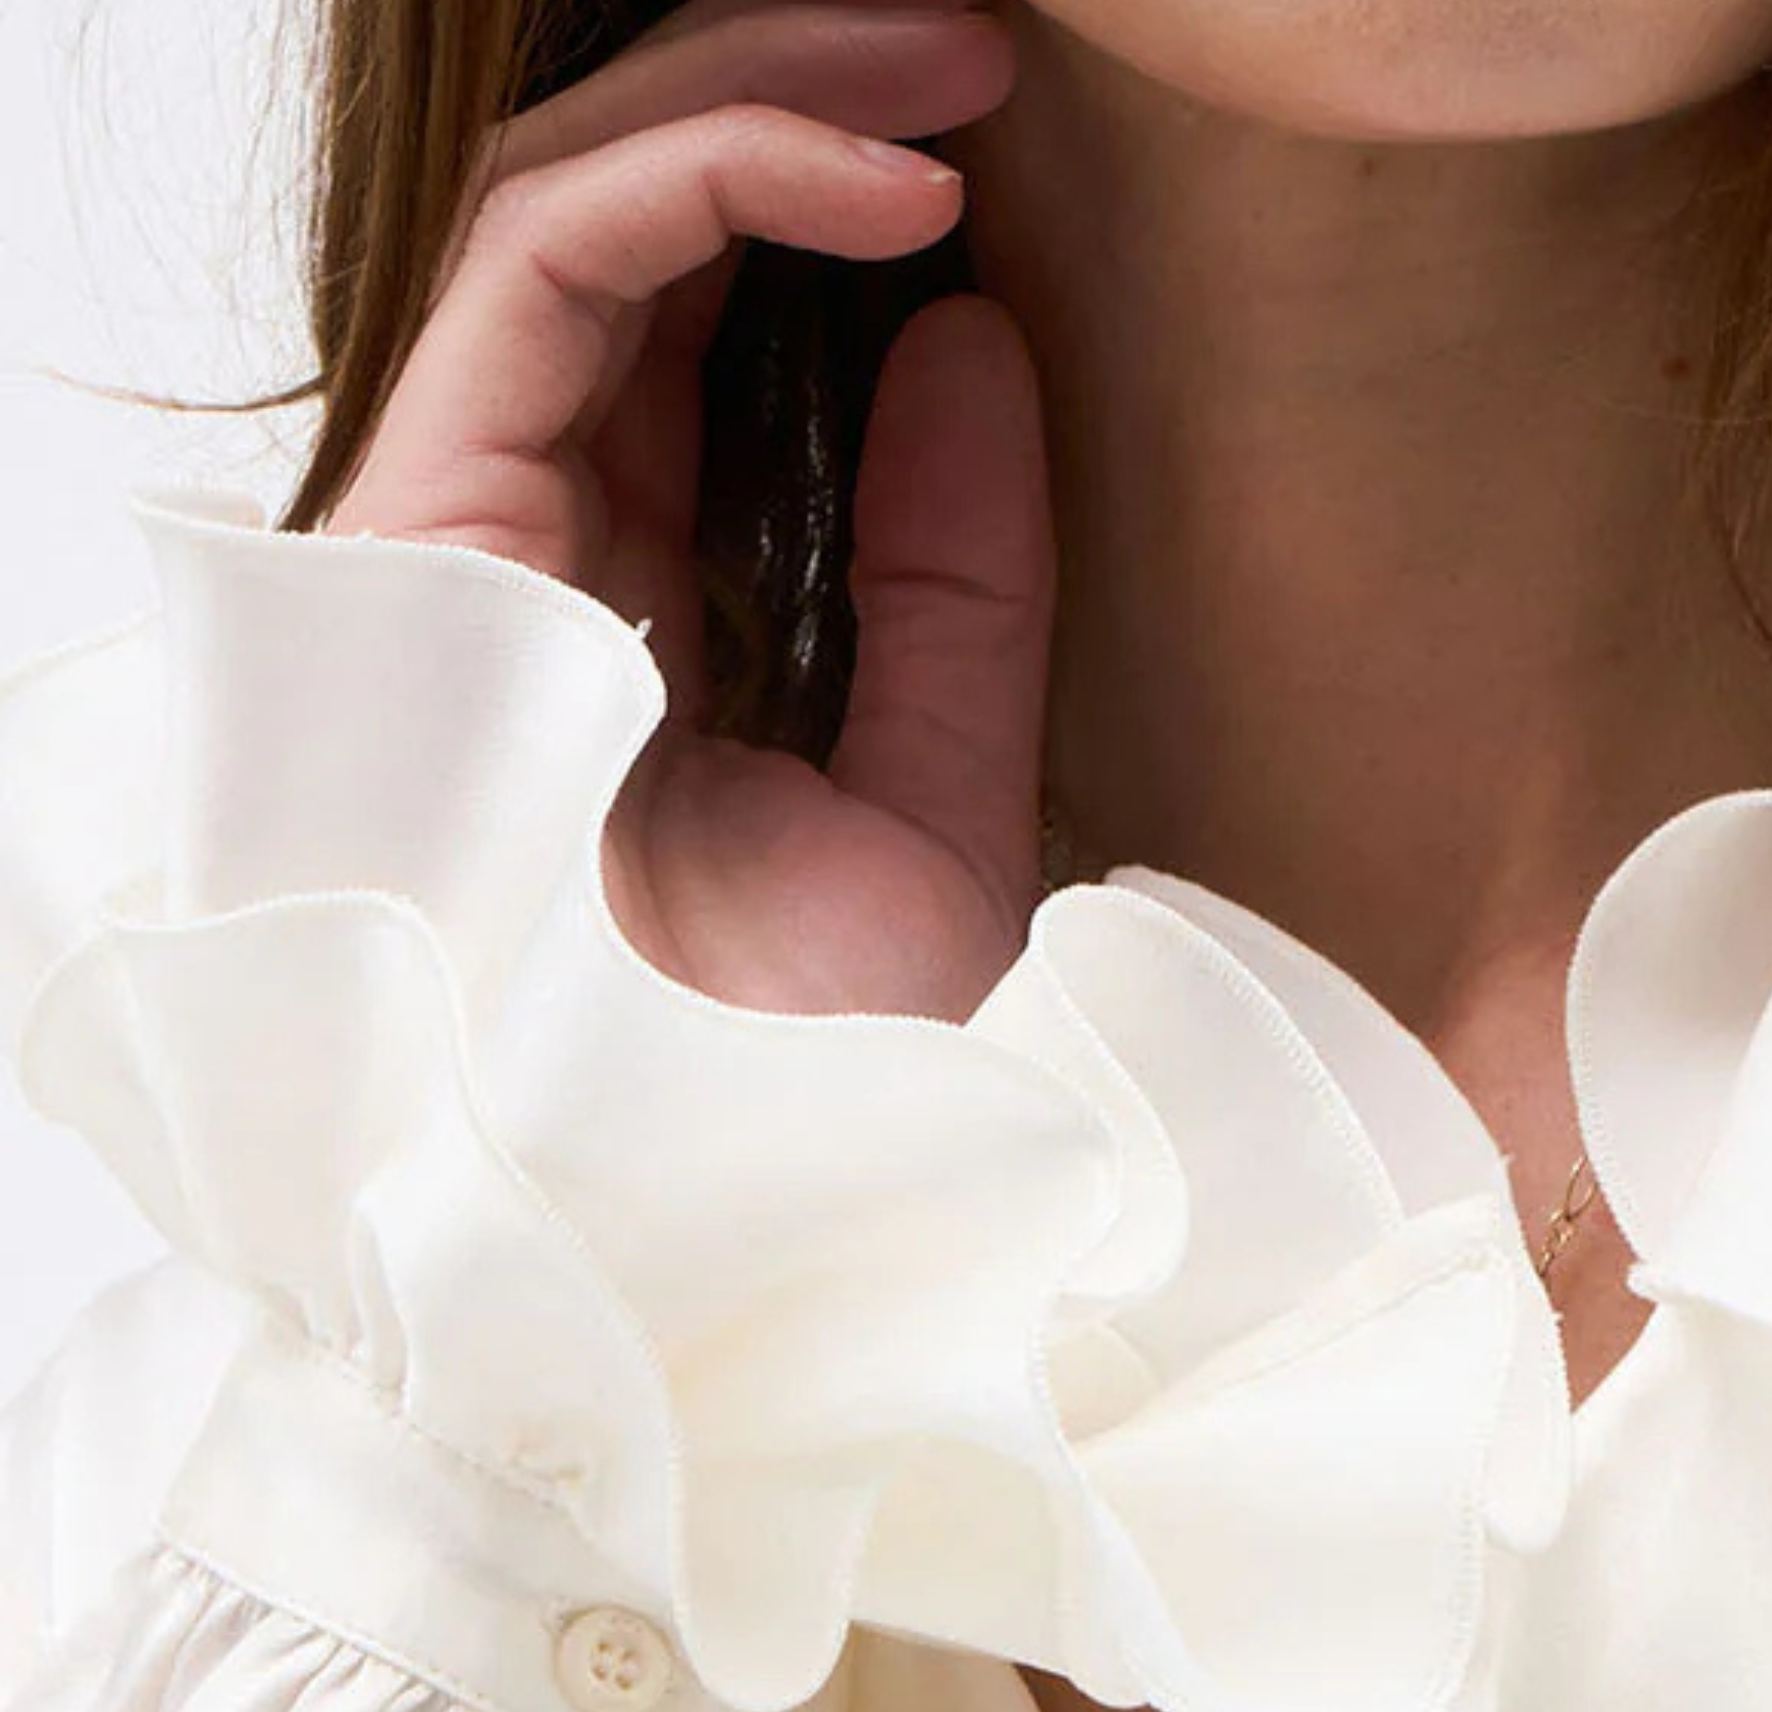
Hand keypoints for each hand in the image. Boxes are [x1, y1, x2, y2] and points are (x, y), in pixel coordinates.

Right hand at [325, 0, 1046, 1022]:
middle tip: (980, 48)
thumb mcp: (948, 814)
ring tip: (955, 64)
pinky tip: (890, 178)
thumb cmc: (812, 1074)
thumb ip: (958, 588)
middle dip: (798, 89)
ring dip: (768, 85)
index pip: (686, 344)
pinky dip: (723, 169)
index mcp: (630, 627)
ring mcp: (467, 525)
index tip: (996, 165)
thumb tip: (965, 342)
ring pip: (579, 198)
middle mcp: (532, 556)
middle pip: (626, 233)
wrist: (712, 1193)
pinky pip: (558, 250)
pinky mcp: (433, 505)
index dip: (823, 207)